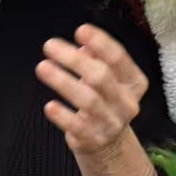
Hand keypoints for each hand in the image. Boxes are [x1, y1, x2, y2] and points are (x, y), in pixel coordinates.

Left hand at [37, 24, 147, 159]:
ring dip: (63, 81)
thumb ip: (97, 58)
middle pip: (101, 76)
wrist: (109, 144)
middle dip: (74, 59)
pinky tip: (49, 106)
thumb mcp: (108, 78)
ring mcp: (112, 123)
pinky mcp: (95, 140)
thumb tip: (85, 42)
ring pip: (88, 100)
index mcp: (133, 82)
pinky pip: (77, 126)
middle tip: (50, 46)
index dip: (100, 42)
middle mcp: (126, 102)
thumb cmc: (104, 102)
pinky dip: (62, 115)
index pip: (118, 58)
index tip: (81, 30)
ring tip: (42, 67)